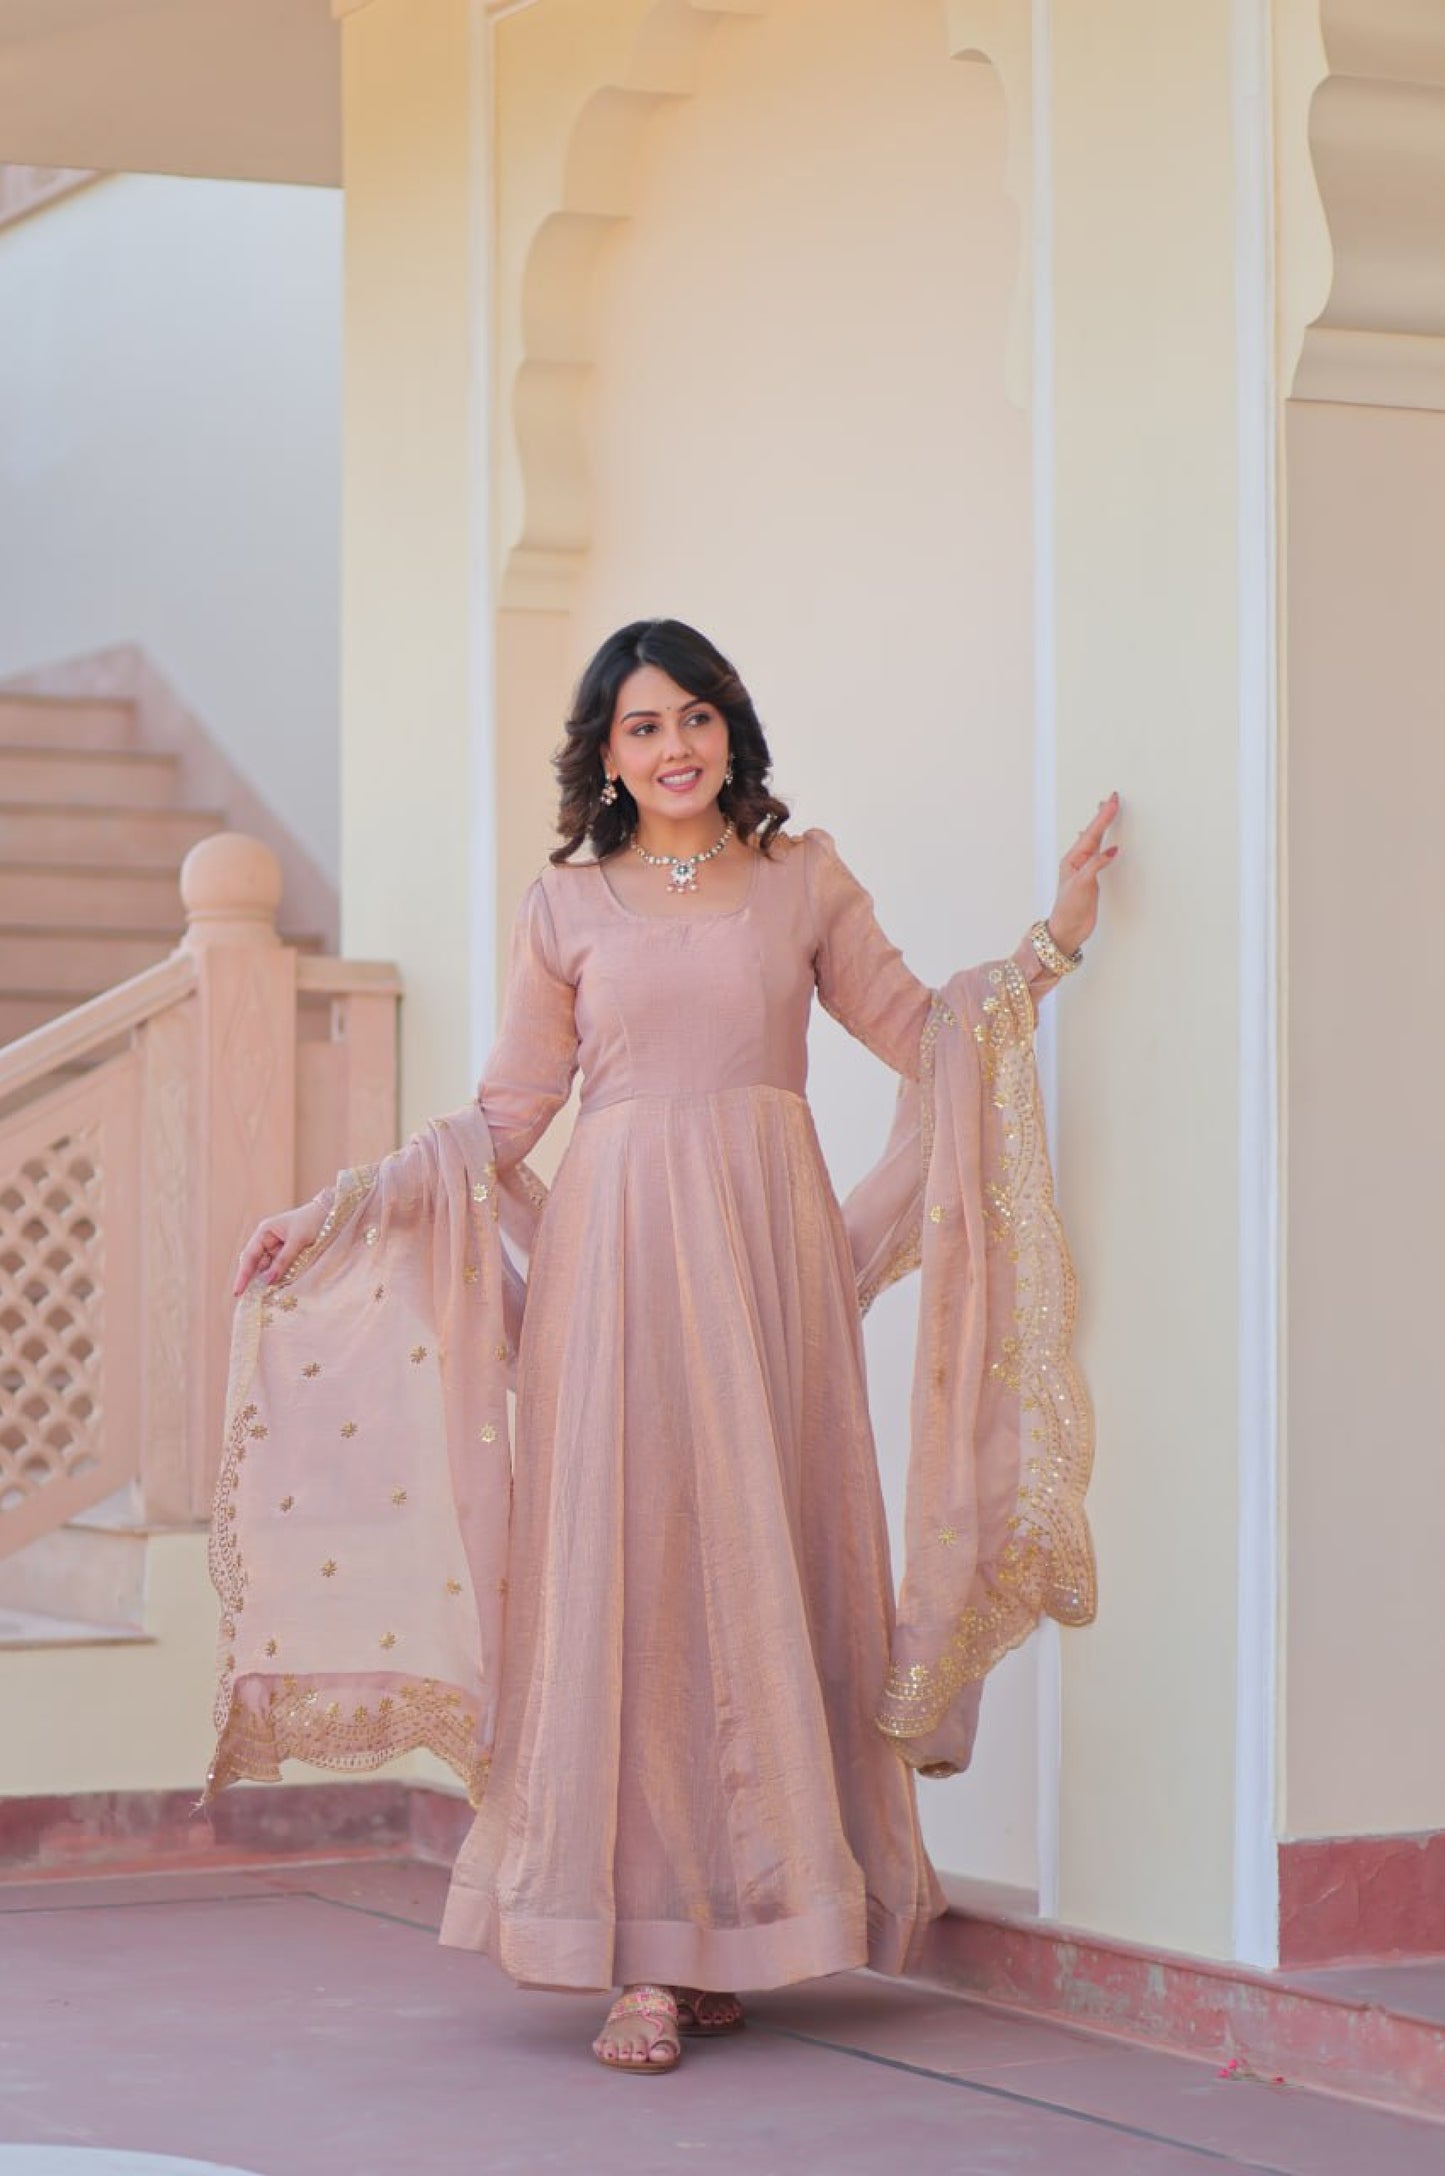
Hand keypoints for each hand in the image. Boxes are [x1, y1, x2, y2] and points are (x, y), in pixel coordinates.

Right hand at [233, 1198, 327, 1296]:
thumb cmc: (313, 1221)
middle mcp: (267, 1240)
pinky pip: (279, 1268)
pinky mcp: (287, 1254)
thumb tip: (267, 1281)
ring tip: (263, 1298)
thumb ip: (283, 1261)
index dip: (243, 1275)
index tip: (237, 1292)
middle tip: (250, 1301)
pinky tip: (278, 1289)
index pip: (249, 1257)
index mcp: (264, 1232)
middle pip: (255, 1264)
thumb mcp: (298, 1241)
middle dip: (252, 1281)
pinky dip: (278, 1278)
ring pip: (267, 1269)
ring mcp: (276, 1247)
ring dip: (267, 1281)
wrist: (331, 1213)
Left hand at [1046, 793, 1120, 957]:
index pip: (1092, 833)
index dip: (1103, 817)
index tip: (1113, 801)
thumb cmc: (1069, 909)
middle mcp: (1078, 861)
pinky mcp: (1091, 879)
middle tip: (1112, 799)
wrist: (1068, 930)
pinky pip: (1098, 855)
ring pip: (1095, 842)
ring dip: (1101, 826)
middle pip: (1093, 833)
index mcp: (1073, 859)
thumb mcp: (1082, 885)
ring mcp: (1085, 869)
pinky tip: (1102, 841)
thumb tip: (1111, 850)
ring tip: (1105, 811)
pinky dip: (1102, 844)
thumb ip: (1096, 866)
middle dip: (1103, 816)